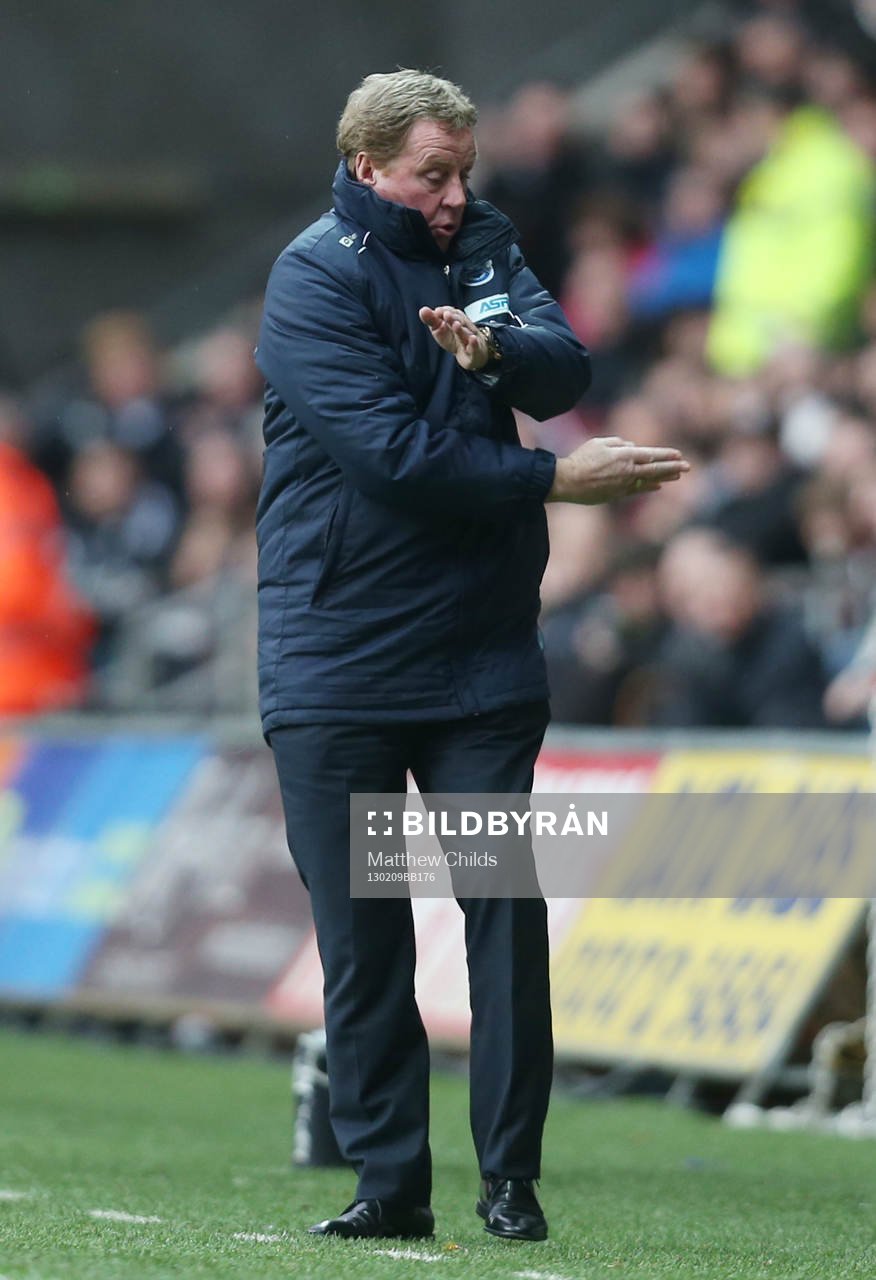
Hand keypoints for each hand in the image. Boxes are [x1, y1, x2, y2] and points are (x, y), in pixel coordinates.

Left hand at [419, 305, 489, 370]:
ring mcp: (471, 340)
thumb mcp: (441, 330)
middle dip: (453, 318)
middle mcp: (465, 328)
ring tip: (455, 325)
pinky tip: (472, 339)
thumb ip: (432, 320)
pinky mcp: (476, 352)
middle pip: (460, 321)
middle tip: (446, 315)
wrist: (473, 355)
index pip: (452, 313)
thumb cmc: (454, 339)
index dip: (445, 311)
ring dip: (461, 329)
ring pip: (466, 334)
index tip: (437, 312)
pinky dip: (474, 343)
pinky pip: (475, 347)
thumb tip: (422, 310)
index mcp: (456, 320)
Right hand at [547, 436, 689, 504]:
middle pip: (655, 469)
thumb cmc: (581, 458)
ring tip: (678, 476)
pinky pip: (638, 490)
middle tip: (688, 466)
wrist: (568, 481)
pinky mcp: (617, 495)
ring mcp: (624, 484)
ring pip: (649, 480)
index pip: (651, 454)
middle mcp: (628, 470)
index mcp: (624, 455)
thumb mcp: (599, 442)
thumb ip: (618, 442)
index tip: (679, 454)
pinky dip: (649, 488)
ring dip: (665, 478)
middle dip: (673, 467)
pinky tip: (658, 486)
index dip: (666, 454)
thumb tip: (632, 447)